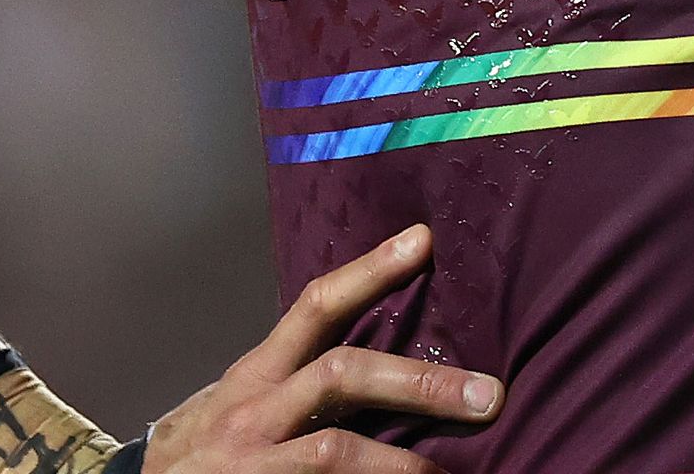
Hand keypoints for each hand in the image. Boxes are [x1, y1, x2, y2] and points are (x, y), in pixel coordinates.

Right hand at [142, 225, 502, 473]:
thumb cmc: (206, 451)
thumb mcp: (245, 403)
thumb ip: (302, 382)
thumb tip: (392, 364)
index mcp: (257, 375)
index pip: (315, 306)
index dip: (368, 270)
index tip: (423, 242)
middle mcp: (255, 413)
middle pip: (341, 375)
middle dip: (419, 382)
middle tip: (487, 395)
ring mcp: (255, 464)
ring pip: (335, 452)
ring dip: (403, 463)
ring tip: (454, 471)